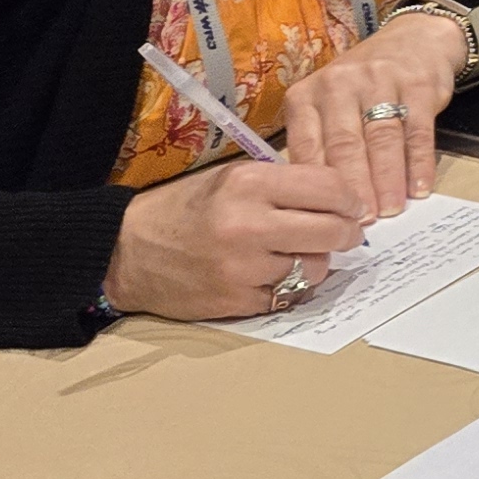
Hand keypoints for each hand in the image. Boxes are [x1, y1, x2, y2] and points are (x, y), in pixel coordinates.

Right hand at [105, 156, 370, 320]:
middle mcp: (248, 224)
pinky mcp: (237, 300)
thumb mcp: (231, 178)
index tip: (353, 206)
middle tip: (345, 233)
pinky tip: (271, 274)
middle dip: (346, 233)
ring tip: (294, 253)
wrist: (125, 251)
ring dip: (313, 262)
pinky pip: (288, 296)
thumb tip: (341, 198)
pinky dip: (287, 287)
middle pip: (332, 231)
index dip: (349, 199)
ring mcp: (243, 267)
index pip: (329, 187)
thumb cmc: (184, 209)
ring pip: (314, 268)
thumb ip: (284, 184)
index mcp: (249, 183)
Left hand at [280, 11, 465, 218]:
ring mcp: (380, 81)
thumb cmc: (361, 87)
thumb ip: (320, 146)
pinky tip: (420, 188)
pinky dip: (419, 163)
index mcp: (307, 95)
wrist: (412, 41)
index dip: (317, 185)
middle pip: (345, 144)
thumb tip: (320, 204)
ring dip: (387, 179)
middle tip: (360, 221)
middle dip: (354, 187)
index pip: (307, 145)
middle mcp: (339, 84)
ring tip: (390, 210)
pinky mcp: (417, 84)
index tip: (327, 217)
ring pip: (381, 138)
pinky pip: (418, 130)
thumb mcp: (327, 106)